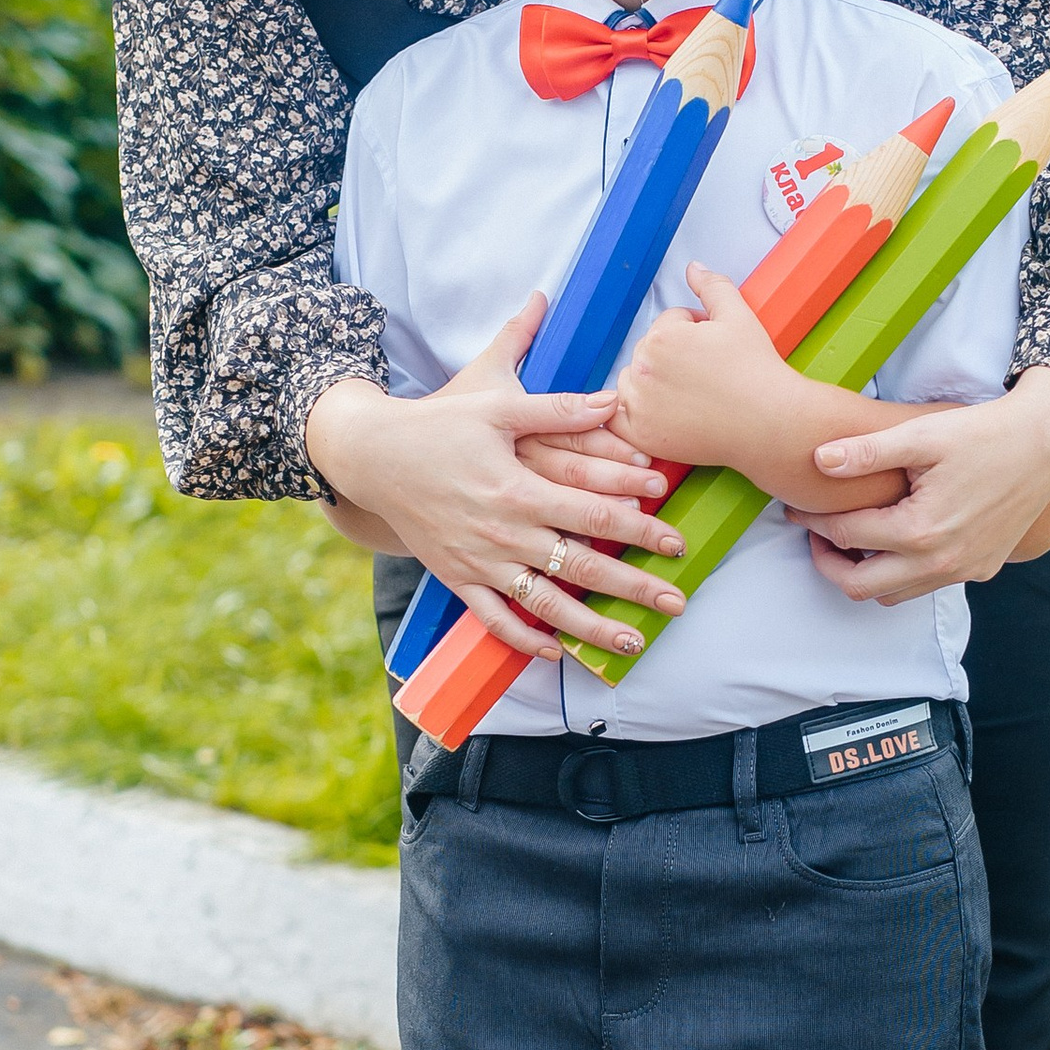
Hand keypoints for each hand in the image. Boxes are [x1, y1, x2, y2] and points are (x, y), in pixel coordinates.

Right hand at [305, 298, 686, 665]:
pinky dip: (524, 639)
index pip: (594, 514)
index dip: (640, 528)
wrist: (372, 456)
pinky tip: (555, 651)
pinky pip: (494, 618)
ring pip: (545, 605)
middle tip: (676, 603)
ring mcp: (479, 562)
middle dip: (633, 587)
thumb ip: (556, 407)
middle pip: (581, 567)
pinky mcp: (456, 578)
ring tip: (632, 642)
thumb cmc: (438, 423)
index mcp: (518, 489)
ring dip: (591, 627)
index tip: (676, 541)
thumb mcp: (495, 404)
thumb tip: (611, 399)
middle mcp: (503, 533)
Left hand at [611, 266, 791, 472]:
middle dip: (672, 355)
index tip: (711, 346)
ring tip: (689, 393)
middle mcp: (644, 370)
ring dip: (650, 382)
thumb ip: (711, 286)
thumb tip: (694, 269)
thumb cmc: (757, 375)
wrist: (770, 424)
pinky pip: (620, 419)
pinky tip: (661, 413)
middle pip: (648, 351)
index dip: (693, 330)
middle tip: (704, 371)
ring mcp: (640, 405)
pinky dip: (633, 415)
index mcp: (662, 338)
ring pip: (632, 382)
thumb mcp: (739, 316)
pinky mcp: (641, 434)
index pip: (667, 322)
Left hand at [806, 366, 1049, 602]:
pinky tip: (895, 540)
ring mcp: (963, 571)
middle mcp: (941, 562)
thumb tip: (818, 460)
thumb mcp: (921, 434)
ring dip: (865, 574)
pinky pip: (925, 586)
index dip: (811, 521)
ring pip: (893, 595)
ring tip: (851, 538)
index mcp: (920, 530)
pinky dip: (900, 573)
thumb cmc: (983, 433)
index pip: (845, 535)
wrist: (1047, 444)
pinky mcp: (981, 569)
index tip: (794, 507)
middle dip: (828, 563)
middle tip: (815, 534)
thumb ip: (867, 452)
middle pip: (860, 586)